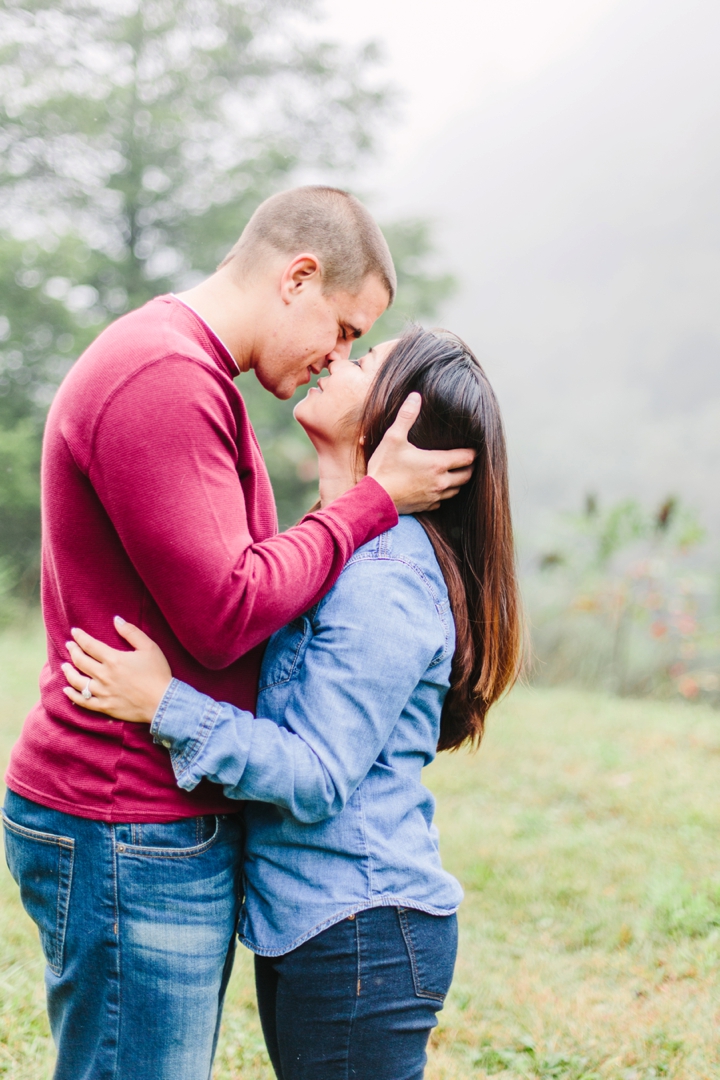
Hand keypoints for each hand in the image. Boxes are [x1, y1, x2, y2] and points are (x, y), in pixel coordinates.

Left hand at [62, 617, 171, 722]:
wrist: (164, 702)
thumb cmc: (158, 673)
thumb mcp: (149, 647)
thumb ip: (131, 632)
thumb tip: (116, 619)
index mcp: (113, 659)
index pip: (90, 645)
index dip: (80, 637)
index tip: (74, 632)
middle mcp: (104, 675)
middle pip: (80, 661)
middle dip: (73, 651)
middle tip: (69, 645)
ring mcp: (102, 692)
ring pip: (77, 681)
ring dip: (68, 671)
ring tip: (65, 666)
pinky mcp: (104, 706)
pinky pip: (83, 701)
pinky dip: (72, 695)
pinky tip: (67, 689)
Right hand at [367, 393, 475, 513]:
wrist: (374, 499)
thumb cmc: (384, 468)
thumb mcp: (393, 438)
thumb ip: (406, 416)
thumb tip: (415, 396)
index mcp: (437, 463)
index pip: (467, 458)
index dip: (472, 451)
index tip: (472, 446)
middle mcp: (441, 481)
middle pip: (467, 475)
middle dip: (469, 467)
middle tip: (466, 459)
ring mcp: (434, 496)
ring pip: (457, 490)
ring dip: (458, 481)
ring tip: (454, 472)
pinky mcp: (426, 506)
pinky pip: (442, 501)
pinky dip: (443, 494)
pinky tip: (436, 487)